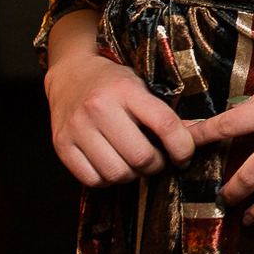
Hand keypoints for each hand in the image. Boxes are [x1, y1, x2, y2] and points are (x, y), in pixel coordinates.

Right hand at [44, 11, 195, 186]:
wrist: (70, 74)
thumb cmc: (112, 82)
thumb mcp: (141, 86)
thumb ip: (163, 113)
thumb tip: (192, 140)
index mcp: (125, 89)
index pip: (164, 124)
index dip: (182, 146)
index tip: (184, 154)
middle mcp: (99, 107)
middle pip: (141, 156)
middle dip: (156, 165)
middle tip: (157, 159)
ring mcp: (77, 128)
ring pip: (117, 173)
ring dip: (132, 174)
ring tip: (132, 161)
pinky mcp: (61, 145)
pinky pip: (92, 180)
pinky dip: (107, 179)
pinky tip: (111, 163)